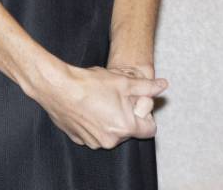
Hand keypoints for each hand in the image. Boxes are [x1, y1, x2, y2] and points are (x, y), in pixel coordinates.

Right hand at [28, 63, 167, 148]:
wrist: (59, 87)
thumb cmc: (91, 84)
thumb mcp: (124, 82)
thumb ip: (147, 87)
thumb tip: (163, 85)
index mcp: (125, 127)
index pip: (149, 130)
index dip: (147, 116)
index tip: (138, 104)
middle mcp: (110, 140)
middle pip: (129, 131)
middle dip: (127, 116)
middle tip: (117, 98)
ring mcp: (94, 142)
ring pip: (111, 132)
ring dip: (111, 120)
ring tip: (101, 101)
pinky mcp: (79, 139)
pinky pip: (94, 133)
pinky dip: (95, 123)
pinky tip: (89, 107)